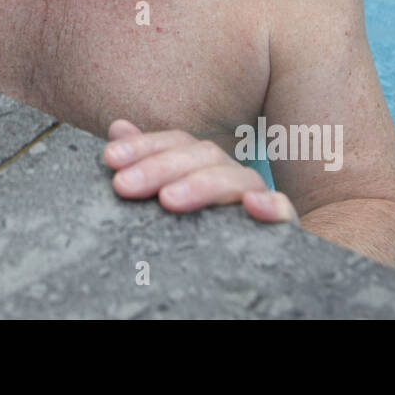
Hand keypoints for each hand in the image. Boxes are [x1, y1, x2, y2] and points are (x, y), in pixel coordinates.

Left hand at [103, 119, 298, 223]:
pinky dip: (272, 206)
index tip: (109, 158)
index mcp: (204, 164)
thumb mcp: (171, 192)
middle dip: (160, 168)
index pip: (176, 143)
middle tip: (123, 185)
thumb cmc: (202, 227)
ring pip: (239, 180)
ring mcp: (258, 198)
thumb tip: (118, 127)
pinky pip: (284, 212)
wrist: (252, 266)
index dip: (144, 146)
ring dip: (203, 185)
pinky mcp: (283, 227)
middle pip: (202, 156)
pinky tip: (253, 206)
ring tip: (168, 199)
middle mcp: (232, 174)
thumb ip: (149, 161)